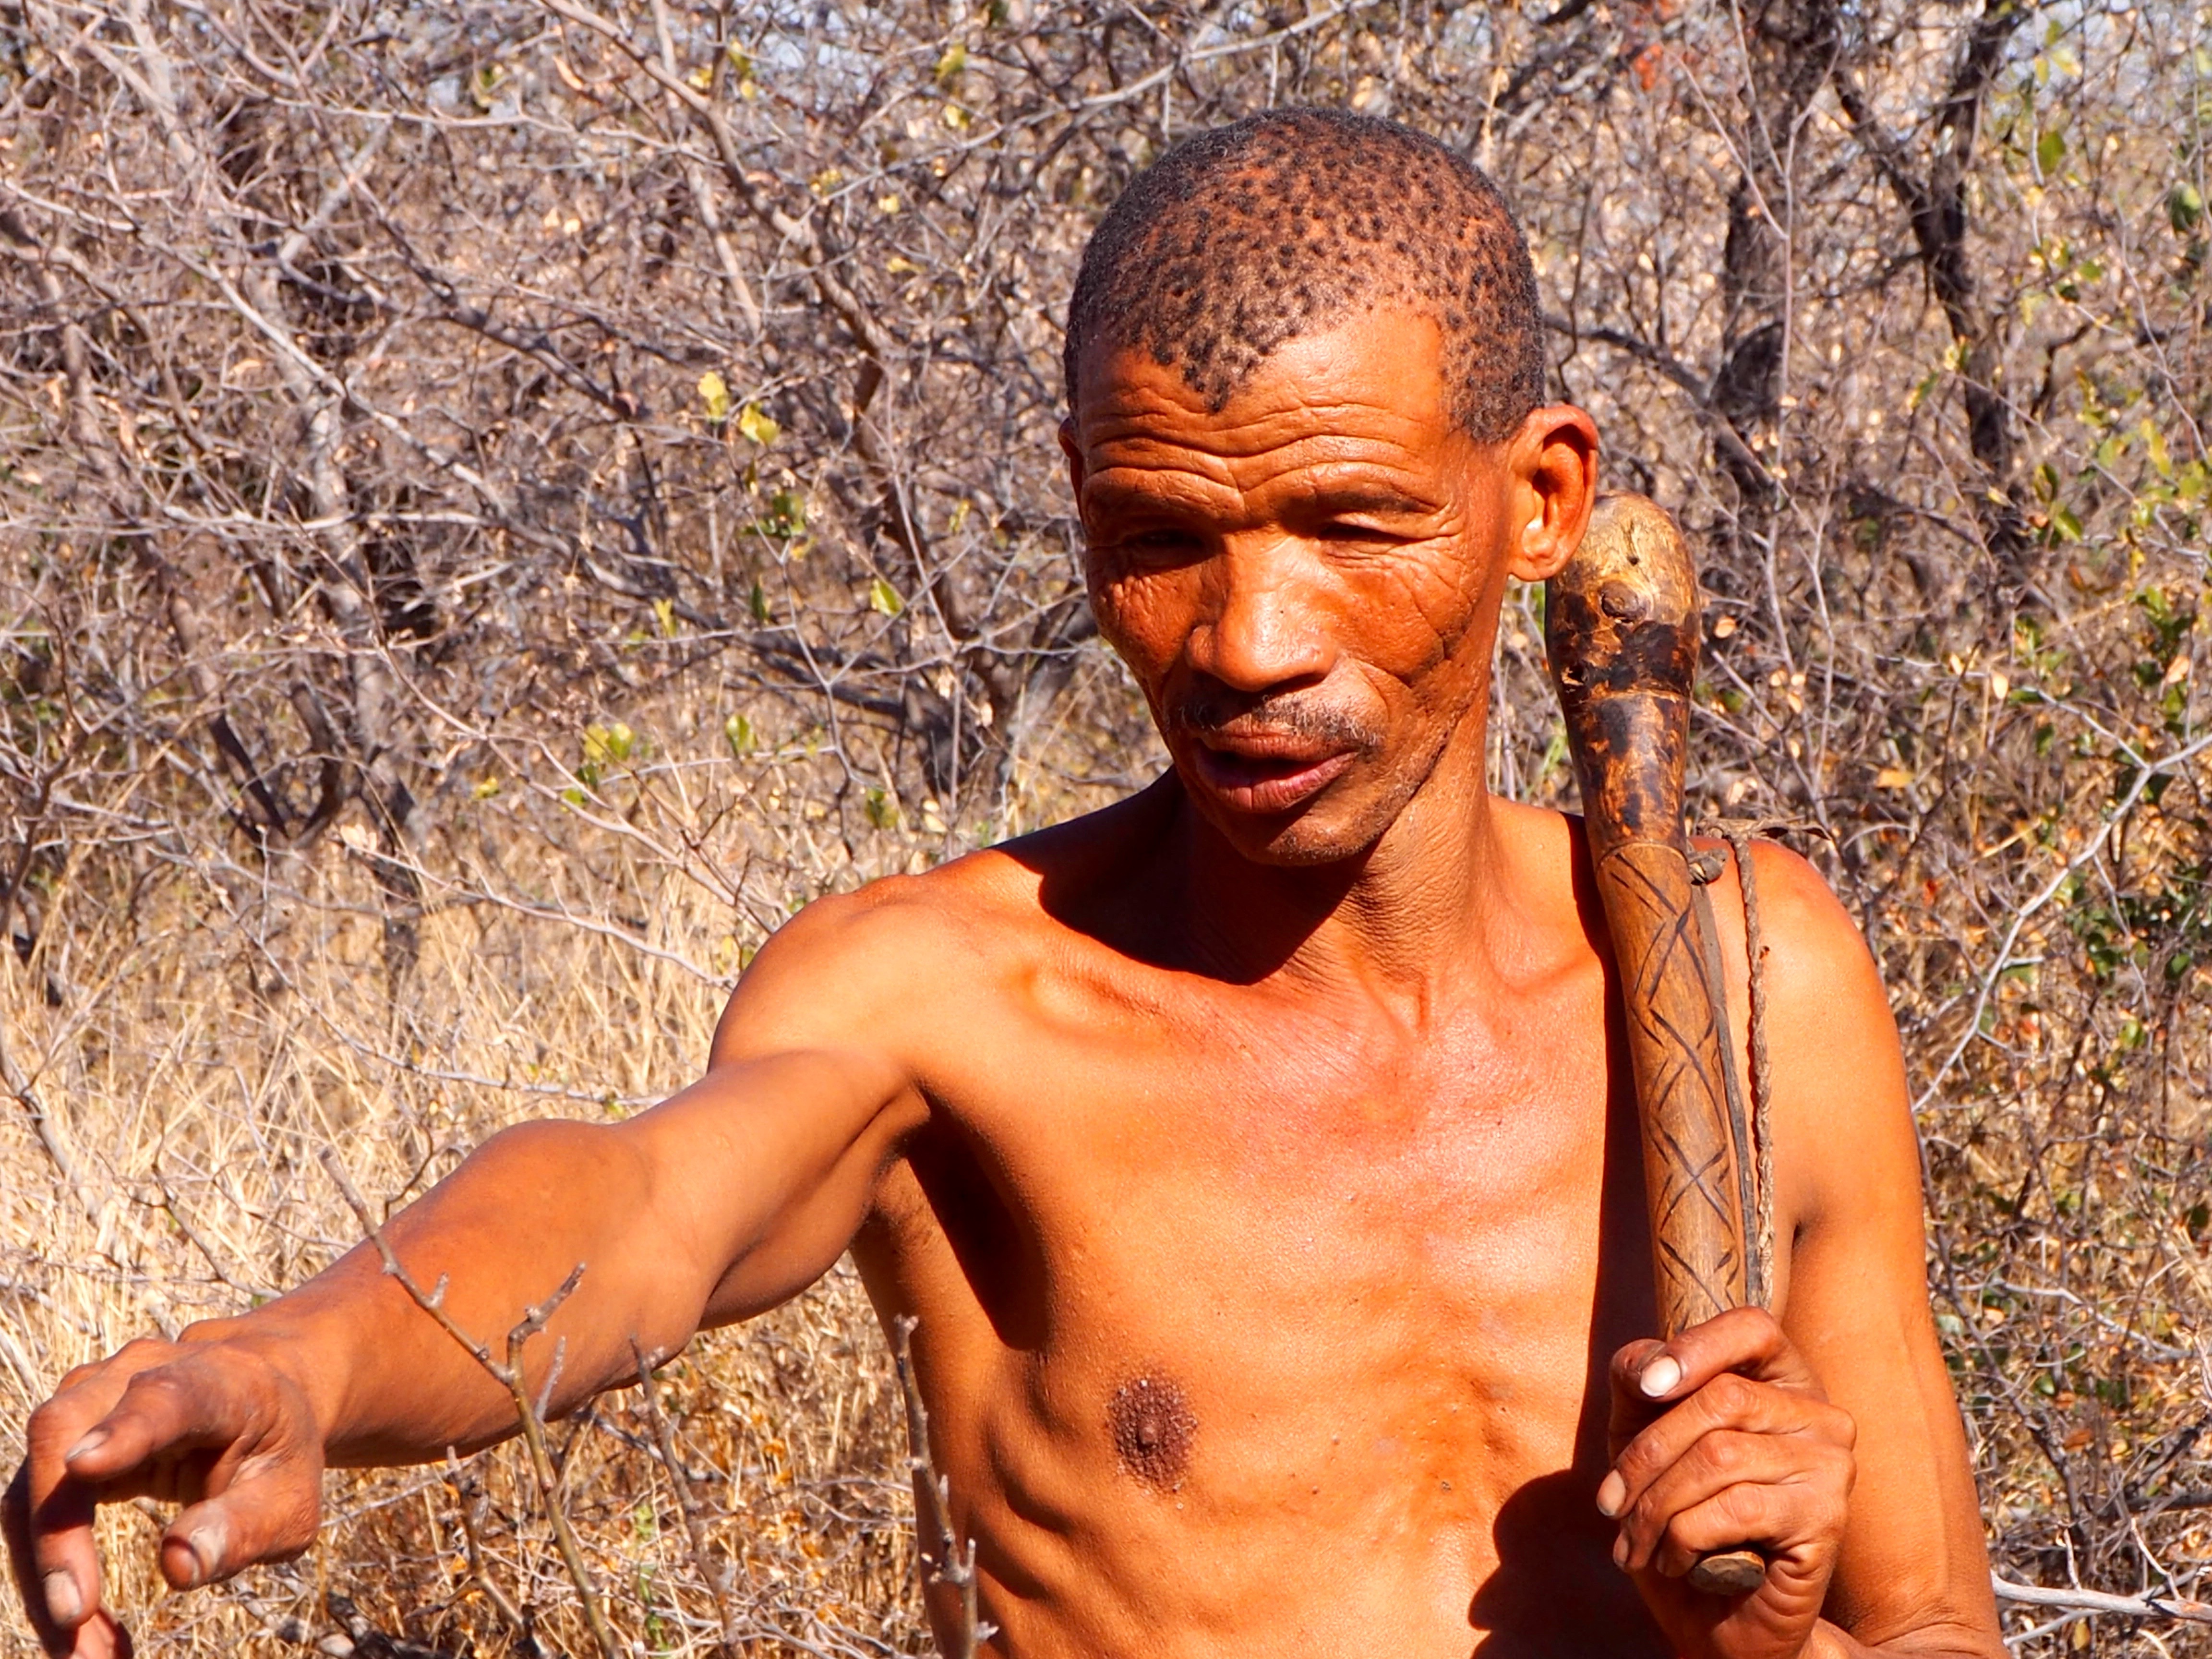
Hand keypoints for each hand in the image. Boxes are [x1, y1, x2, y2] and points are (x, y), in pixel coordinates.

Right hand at [4, 1334, 326, 1658]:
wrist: (261, 1401)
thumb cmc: (277, 1452)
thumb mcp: (290, 1497)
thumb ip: (244, 1527)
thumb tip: (179, 1568)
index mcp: (214, 1379)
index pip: (163, 1397)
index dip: (125, 1430)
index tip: (88, 1466)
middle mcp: (137, 1374)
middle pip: (64, 1433)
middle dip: (56, 1530)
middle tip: (73, 1618)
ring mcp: (90, 1400)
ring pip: (35, 1482)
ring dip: (44, 1572)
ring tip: (84, 1653)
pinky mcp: (63, 1442)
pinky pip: (33, 1508)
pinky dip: (47, 1573)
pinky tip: (82, 1631)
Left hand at [1599, 1306, 1856, 1658]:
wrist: (1716, 1619)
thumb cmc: (1679, 1513)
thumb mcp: (1643, 1433)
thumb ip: (1640, 1381)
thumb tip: (1647, 1366)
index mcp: (1782, 1379)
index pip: (1752, 1327)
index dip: (1695, 1347)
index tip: (1645, 1388)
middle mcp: (1820, 1415)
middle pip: (1720, 1398)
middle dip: (1645, 1456)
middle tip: (1610, 1505)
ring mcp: (1831, 1466)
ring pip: (1719, 1456)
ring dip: (1654, 1506)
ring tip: (1634, 1543)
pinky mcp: (1829, 1519)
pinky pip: (1736, 1509)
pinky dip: (1684, 1537)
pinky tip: (1675, 1561)